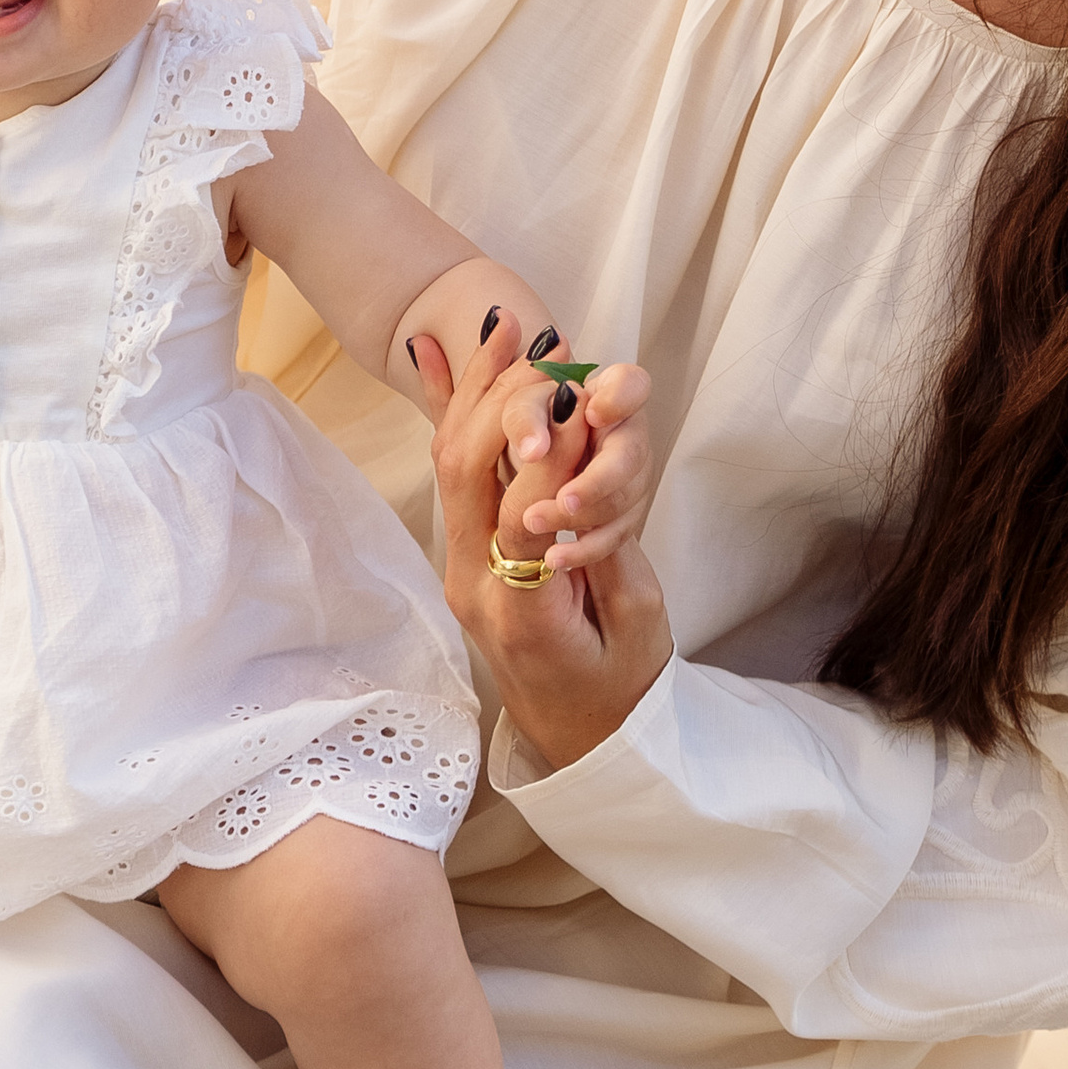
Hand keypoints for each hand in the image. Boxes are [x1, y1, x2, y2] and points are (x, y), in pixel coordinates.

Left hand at [410, 316, 674, 774]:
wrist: (581, 740)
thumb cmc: (622, 689)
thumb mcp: (636, 627)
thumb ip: (611, 551)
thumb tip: (587, 474)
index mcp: (523, 610)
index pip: (522, 508)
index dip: (549, 449)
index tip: (576, 392)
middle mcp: (475, 584)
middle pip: (467, 470)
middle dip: (504, 400)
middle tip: (542, 346)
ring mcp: (461, 568)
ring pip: (453, 462)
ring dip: (475, 390)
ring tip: (501, 328)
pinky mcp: (467, 556)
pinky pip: (451, 475)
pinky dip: (446, 411)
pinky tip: (431, 352)